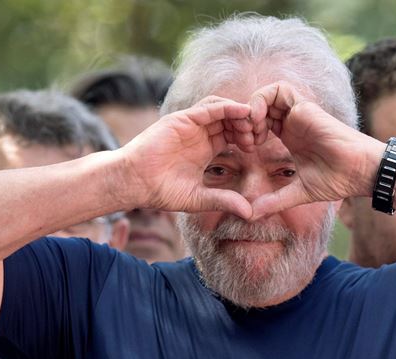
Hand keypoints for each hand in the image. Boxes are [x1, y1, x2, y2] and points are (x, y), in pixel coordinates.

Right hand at [119, 97, 255, 219]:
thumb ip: (224, 201)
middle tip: (259, 135)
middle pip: (230, 120)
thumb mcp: (200, 198)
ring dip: (240, 114)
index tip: (259, 148)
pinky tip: (242, 112)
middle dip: (247, 125)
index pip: (232, 136)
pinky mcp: (182, 118)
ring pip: (222, 109)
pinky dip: (227, 107)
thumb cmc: (162, 191)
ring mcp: (191, 124)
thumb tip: (250, 213)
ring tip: (253, 124)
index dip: (247, 138)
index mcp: (205, 149)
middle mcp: (199, 134)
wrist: (135, 182)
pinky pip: (209, 107)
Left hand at [247, 82, 384, 218]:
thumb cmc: (337, 180)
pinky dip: (263, 100)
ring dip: (253, 107)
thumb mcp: (298, 192)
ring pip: (267, 94)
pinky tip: (259, 121)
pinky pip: (279, 90)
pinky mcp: (305, 107)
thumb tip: (251, 215)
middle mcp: (292, 122)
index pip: (261, 124)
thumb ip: (274, 201)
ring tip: (251, 130)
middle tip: (243, 140)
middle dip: (245, 120)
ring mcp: (298, 113)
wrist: (359, 172)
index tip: (244, 150)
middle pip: (261, 107)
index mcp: (290, 137)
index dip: (247, 132)